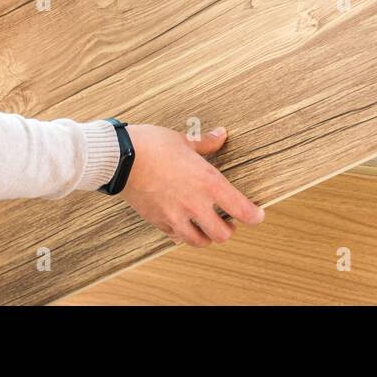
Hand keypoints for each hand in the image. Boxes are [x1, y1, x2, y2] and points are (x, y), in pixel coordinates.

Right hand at [120, 124, 264, 246]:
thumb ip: (206, 143)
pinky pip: (177, 237)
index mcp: (208, 183)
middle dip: (230, 229)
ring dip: (207, 236)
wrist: (119, 158)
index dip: (255, 216)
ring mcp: (176, 216)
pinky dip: (184, 233)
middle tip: (229, 221)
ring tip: (207, 226)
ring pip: (200, 241)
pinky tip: (183, 223)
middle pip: (223, 234)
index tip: (258, 214)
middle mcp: (195, 204)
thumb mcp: (184, 140)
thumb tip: (220, 135)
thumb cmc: (152, 145)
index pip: (242, 209)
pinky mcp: (158, 221)